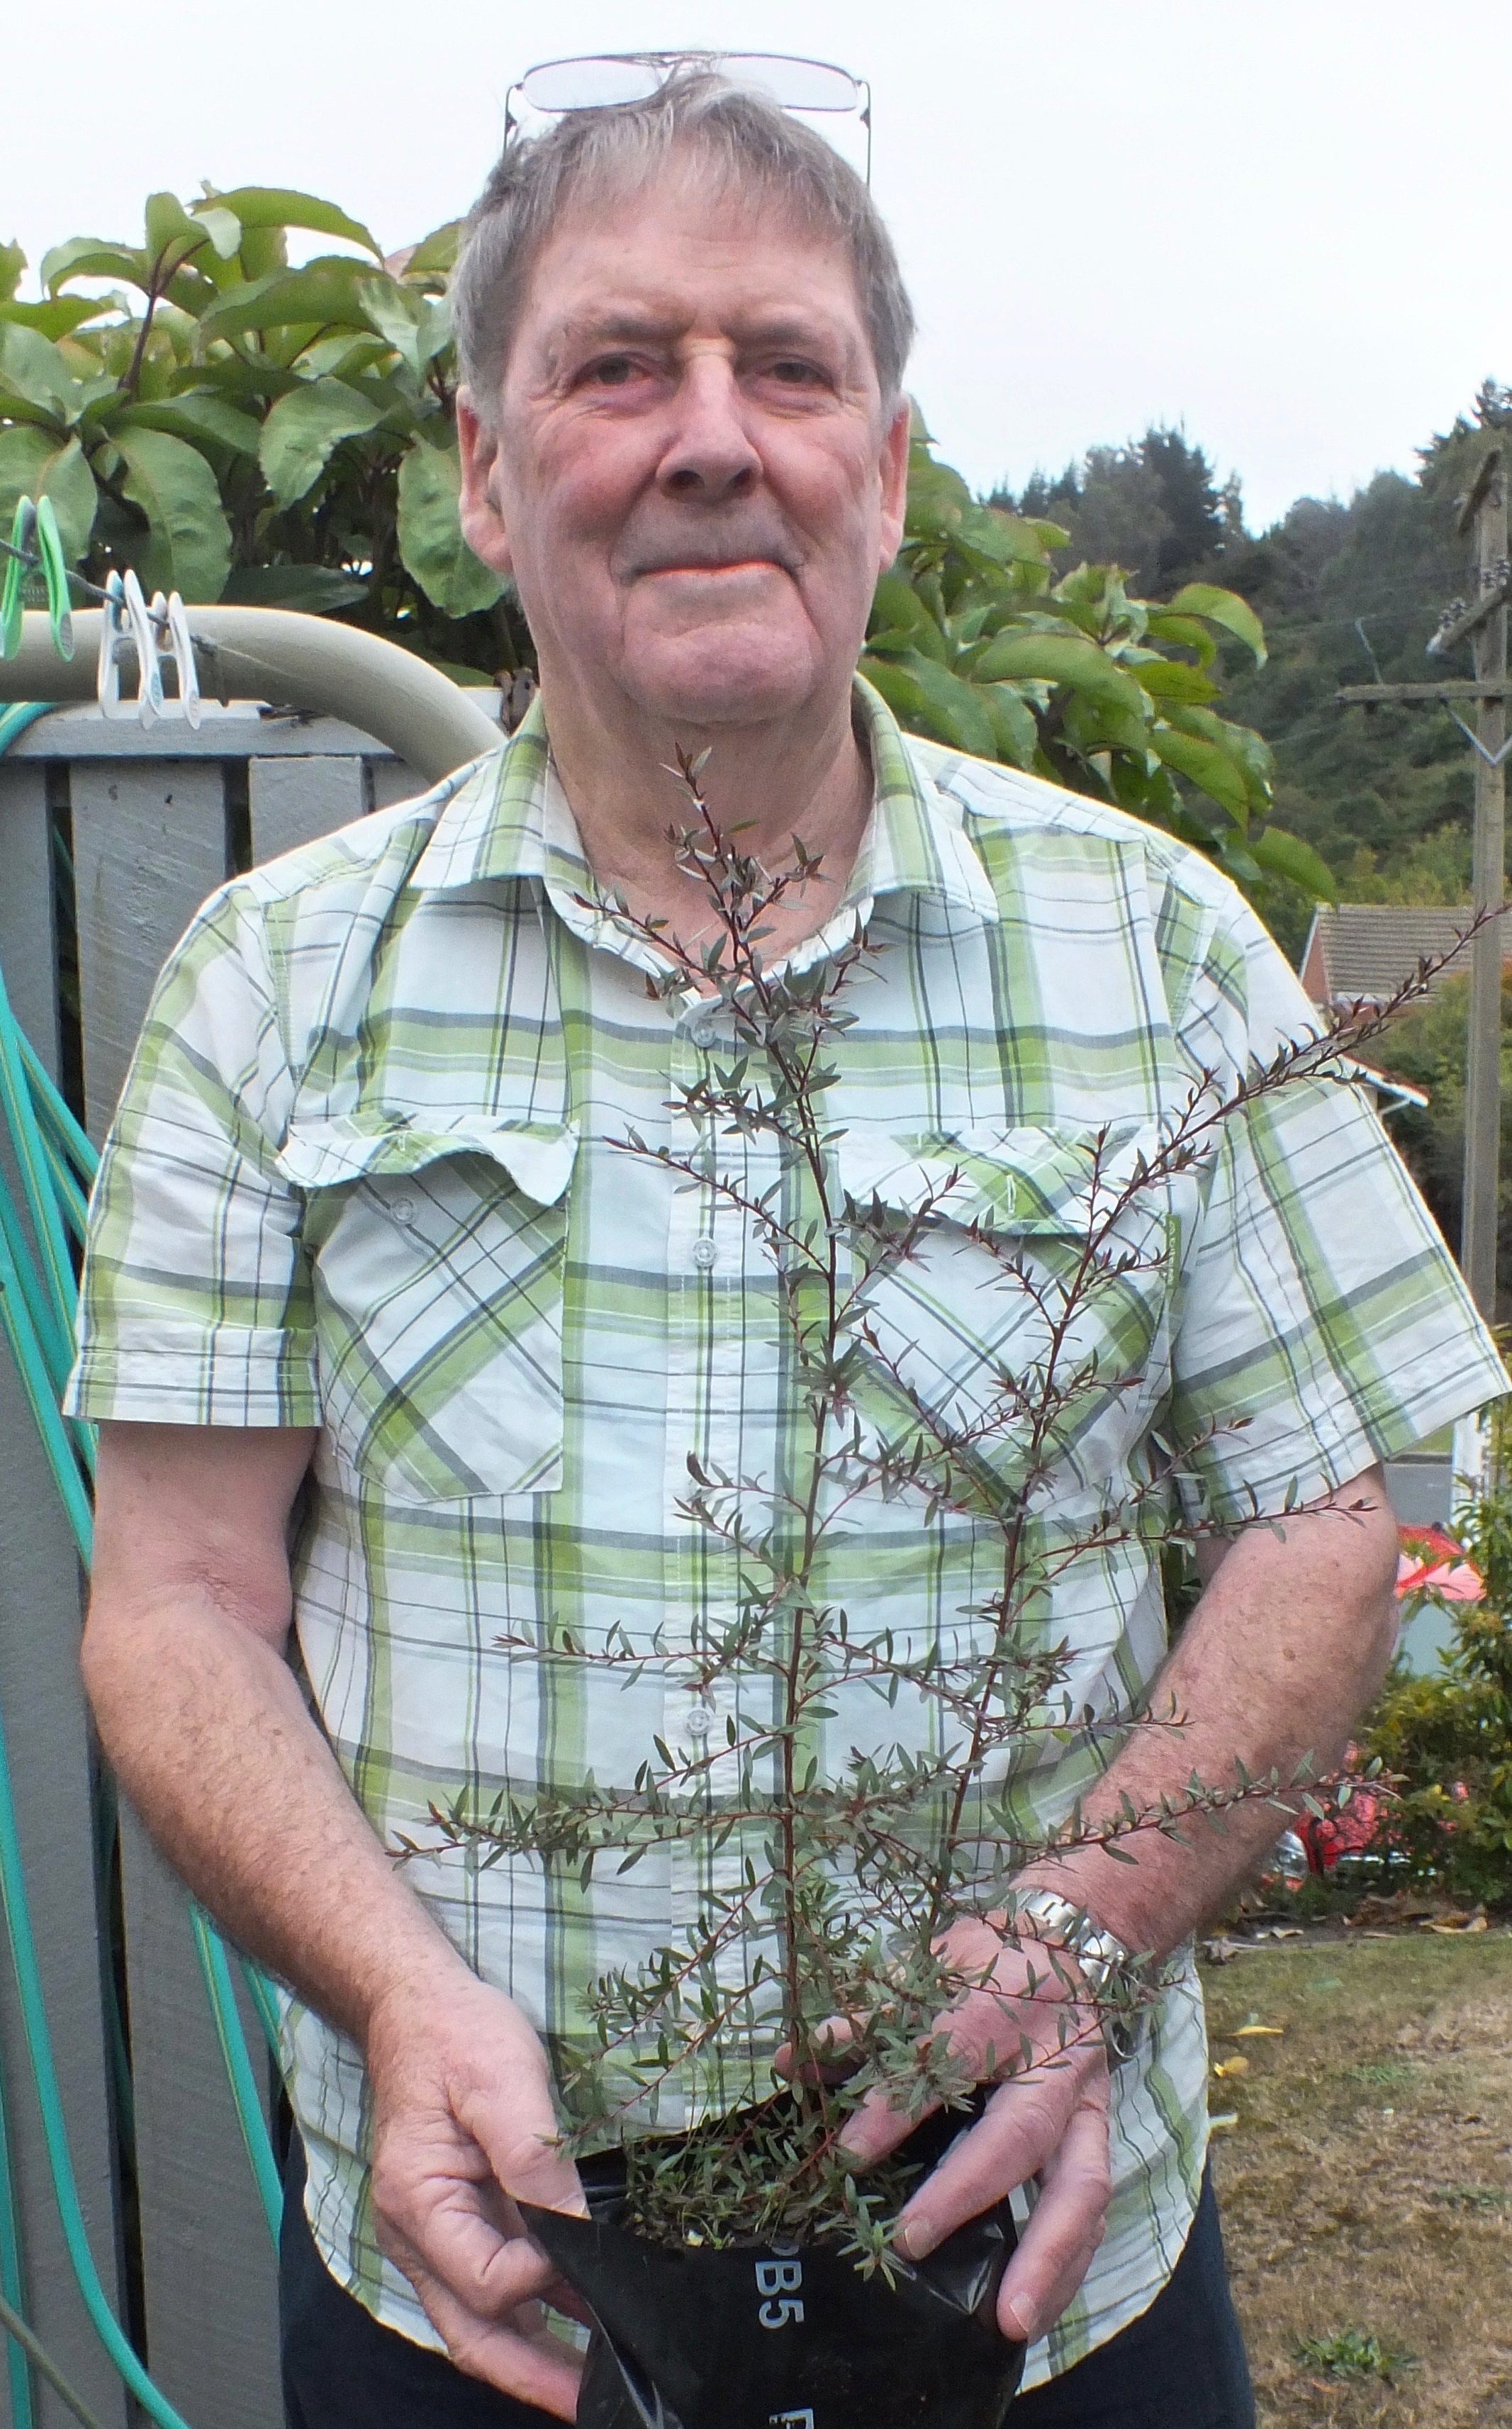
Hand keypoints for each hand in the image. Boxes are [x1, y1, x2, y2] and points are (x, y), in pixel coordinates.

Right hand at [365, 1964, 589, 2419]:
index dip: (541, 2275)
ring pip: (481, 2318)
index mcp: (419, 2203)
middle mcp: (419, 2234)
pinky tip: (579, 2317)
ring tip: (595, 2380)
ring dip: (535, 2355)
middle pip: (472, 2332)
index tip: (582, 2245)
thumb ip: (534, 2159)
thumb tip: (575, 2231)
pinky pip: (492, 2283)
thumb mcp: (502, 2080)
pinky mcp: (461, 2220)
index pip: (485, 2280)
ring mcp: (437, 2233)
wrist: (418, 2005)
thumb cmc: (453, 2035)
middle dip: (530, 2376)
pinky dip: (533, 2310)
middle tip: (589, 2404)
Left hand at [836, 1916, 1111, 2345]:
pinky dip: (1069, 2268)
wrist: (1073, 1945)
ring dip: (1046, 2257)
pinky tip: (1036, 2316)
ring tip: (1010, 2322)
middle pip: (1019, 2132)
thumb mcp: (925, 1969)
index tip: (850, 2151)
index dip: (896, 2104)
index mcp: (1000, 2010)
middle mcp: (1051, 2062)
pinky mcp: (1101, 2141)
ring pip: (1082, 2186)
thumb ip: (863, 2019)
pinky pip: (1095, 2213)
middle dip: (967, 2191)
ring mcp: (1087, 2106)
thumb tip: (788, 2060)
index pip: (946, 2058)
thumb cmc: (985, 1964)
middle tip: (911, 2242)